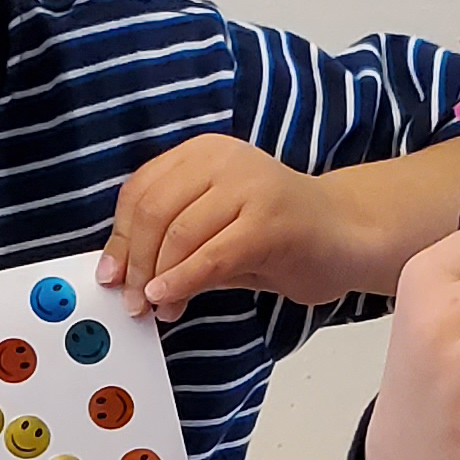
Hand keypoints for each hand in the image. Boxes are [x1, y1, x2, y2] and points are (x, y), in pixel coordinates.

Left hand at [96, 136, 344, 318]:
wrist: (349, 234)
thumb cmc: (281, 234)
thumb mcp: (216, 229)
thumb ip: (174, 242)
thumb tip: (127, 275)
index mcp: (203, 153)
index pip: (141, 189)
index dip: (120, 237)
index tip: (111, 274)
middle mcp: (224, 159)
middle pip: (154, 210)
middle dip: (135, 262)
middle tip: (131, 300)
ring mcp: (249, 186)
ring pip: (178, 233)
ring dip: (158, 278)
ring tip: (156, 306)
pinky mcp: (269, 221)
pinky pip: (211, 256)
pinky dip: (183, 281)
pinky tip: (171, 300)